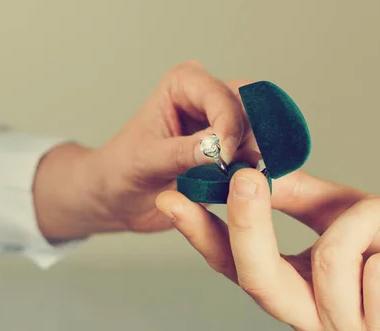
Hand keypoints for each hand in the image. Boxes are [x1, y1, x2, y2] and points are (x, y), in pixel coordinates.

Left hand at [33, 61, 256, 239]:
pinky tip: (240, 188)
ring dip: (253, 160)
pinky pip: (256, 160)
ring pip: (260, 136)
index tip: (226, 157)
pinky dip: (253, 174)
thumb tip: (218, 149)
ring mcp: (225, 126)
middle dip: (251, 138)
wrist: (120, 197)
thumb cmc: (123, 170)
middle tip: (244, 167)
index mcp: (185, 84)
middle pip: (251, 108)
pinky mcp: (234, 152)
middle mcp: (210, 98)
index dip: (229, 126)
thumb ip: (183, 153)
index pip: (222, 96)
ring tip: (232, 181)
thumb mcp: (147, 161)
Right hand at [155, 169, 379, 330]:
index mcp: (292, 287)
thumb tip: (261, 171)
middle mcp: (308, 319)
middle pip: (257, 277)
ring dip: (365, 217)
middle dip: (249, 221)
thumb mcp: (344, 212)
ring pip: (331, 260)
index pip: (233, 265)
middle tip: (247, 174)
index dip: (200, 233)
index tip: (172, 196)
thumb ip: (300, 197)